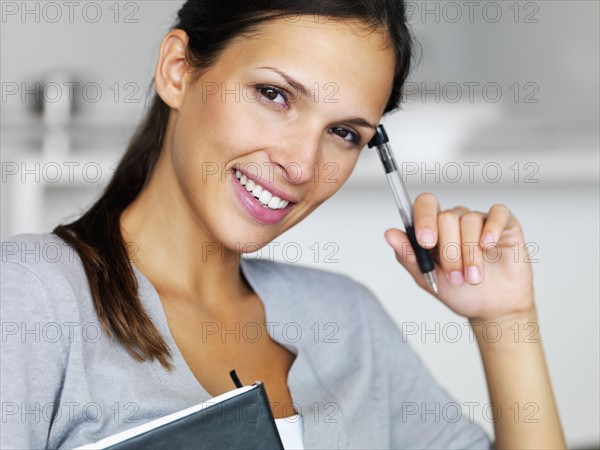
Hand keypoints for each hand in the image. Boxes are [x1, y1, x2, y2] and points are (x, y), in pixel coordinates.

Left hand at [384, 193, 534, 321]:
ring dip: (469, 253)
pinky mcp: (505, 225)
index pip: (424, 206)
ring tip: (473, 278)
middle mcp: (455, 220)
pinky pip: (497, 214)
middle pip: (446, 217)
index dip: (423, 219)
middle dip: (449, 251)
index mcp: (433, 229)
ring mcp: (480, 221)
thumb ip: (408, 256)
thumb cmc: (460, 292)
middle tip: (455, 276)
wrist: (492, 310)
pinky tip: (488, 246)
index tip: (426, 242)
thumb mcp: (429, 279)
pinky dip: (491, 229)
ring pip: (469, 221)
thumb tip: (389, 234)